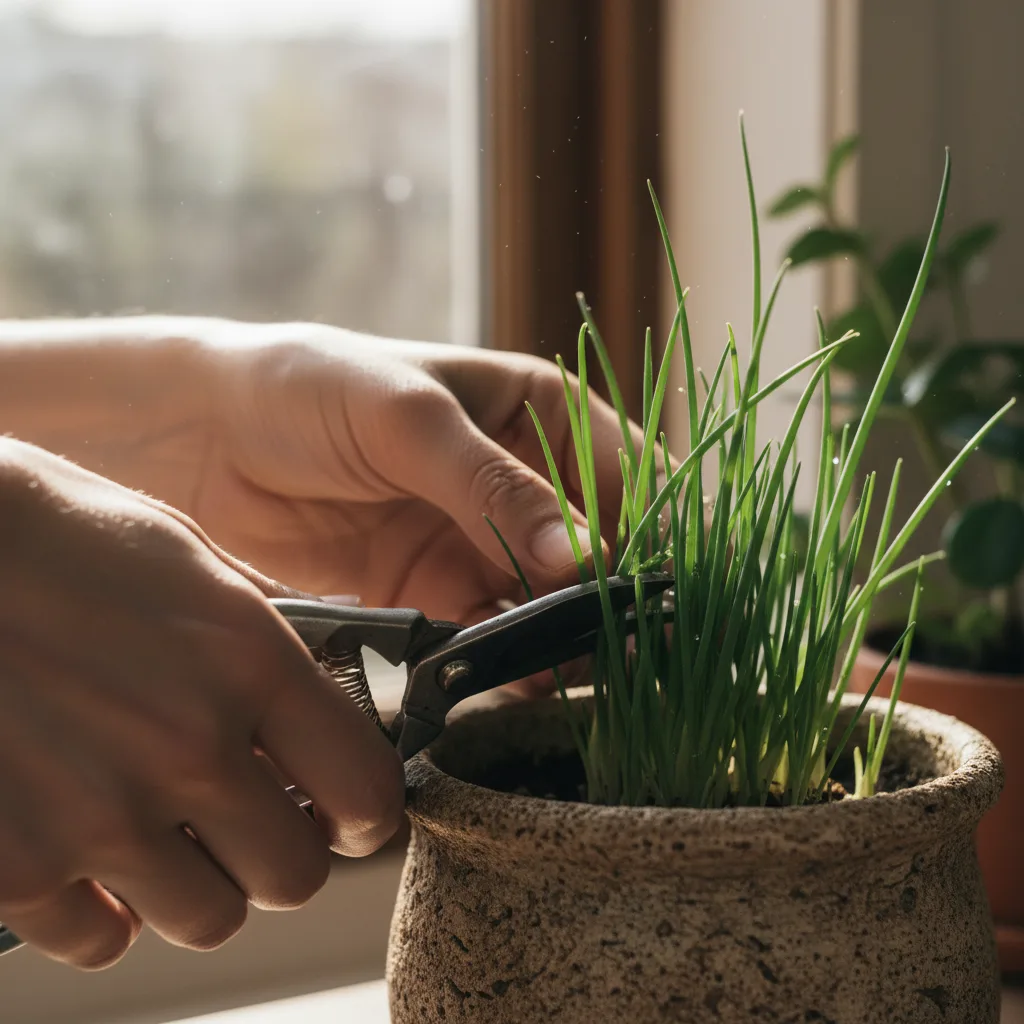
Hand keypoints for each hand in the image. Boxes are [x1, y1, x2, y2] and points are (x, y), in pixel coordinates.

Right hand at [0, 439, 403, 968]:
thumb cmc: (48, 534)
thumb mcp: (182, 554)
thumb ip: (264, 623)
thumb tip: (325, 665)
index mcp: (245, 659)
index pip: (363, 789)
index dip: (367, 812)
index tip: (349, 813)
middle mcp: (185, 748)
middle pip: (294, 875)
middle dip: (283, 853)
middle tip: (252, 819)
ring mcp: (97, 816)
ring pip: (209, 919)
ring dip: (200, 883)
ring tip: (167, 832)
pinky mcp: (11, 867)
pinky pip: (100, 941)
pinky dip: (105, 911)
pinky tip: (89, 851)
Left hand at [157, 322, 644, 629]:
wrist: (199, 438)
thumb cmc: (309, 389)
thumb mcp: (410, 423)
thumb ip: (496, 490)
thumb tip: (584, 558)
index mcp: (538, 412)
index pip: (629, 477)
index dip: (652, 534)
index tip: (659, 593)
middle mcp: (522, 481)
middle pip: (598, 551)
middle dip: (611, 600)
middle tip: (618, 653)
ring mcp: (480, 540)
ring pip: (550, 602)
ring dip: (562, 640)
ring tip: (566, 675)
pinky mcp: (435, 591)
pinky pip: (491, 633)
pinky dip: (505, 661)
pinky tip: (513, 683)